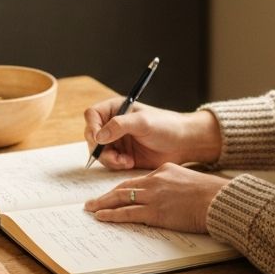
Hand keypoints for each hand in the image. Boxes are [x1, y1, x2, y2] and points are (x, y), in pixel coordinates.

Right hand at [84, 99, 221, 170]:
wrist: (183, 143)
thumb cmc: (166, 126)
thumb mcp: (143, 122)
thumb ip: (120, 125)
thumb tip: (99, 136)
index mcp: (116, 109)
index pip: (92, 115)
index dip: (92, 127)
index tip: (99, 139)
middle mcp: (113, 124)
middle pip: (91, 136)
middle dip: (100, 149)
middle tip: (114, 156)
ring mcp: (117, 140)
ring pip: (98, 152)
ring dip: (109, 159)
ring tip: (125, 161)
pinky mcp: (122, 155)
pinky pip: (109, 162)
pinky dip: (115, 164)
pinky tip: (129, 163)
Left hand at [84, 163, 228, 233]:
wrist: (217, 200)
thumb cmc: (210, 194)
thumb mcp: (189, 181)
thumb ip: (174, 185)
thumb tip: (168, 196)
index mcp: (164, 171)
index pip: (136, 180)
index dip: (121, 188)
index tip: (112, 193)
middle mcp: (155, 181)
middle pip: (124, 187)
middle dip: (106, 195)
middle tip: (92, 201)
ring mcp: (154, 196)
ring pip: (121, 198)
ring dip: (103, 204)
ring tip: (91, 208)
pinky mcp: (155, 212)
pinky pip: (127, 213)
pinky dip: (112, 214)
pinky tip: (102, 216)